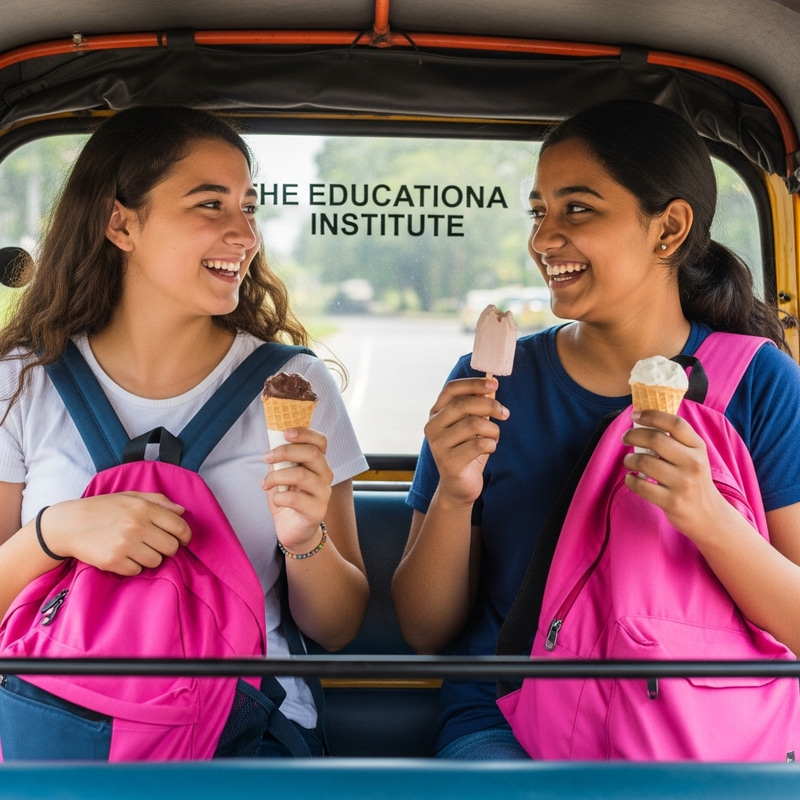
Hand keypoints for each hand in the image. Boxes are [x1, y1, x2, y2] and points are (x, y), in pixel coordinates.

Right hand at [43, 493, 189, 574]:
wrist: (68, 524)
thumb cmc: (103, 509)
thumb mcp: (130, 497)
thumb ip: (159, 501)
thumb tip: (182, 511)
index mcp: (144, 508)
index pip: (179, 526)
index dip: (185, 536)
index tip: (183, 540)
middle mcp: (137, 526)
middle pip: (171, 547)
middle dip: (169, 548)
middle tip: (158, 546)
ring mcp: (125, 545)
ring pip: (156, 561)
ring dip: (151, 558)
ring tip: (138, 550)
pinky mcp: (113, 561)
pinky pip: (137, 571)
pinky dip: (133, 566)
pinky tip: (124, 557)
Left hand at [263, 427, 331, 553]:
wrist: (292, 529)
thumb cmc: (288, 498)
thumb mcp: (281, 473)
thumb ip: (280, 457)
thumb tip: (270, 436)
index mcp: (318, 462)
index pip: (320, 441)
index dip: (305, 433)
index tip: (285, 433)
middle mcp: (325, 475)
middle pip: (312, 454)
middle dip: (285, 452)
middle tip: (266, 457)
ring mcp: (324, 493)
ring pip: (301, 475)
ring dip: (276, 477)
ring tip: (265, 483)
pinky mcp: (317, 511)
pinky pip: (295, 499)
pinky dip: (279, 497)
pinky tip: (276, 501)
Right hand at [425, 377, 509, 506]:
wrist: (459, 487)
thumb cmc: (467, 451)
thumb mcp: (474, 425)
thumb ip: (479, 406)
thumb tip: (490, 387)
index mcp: (436, 413)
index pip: (451, 389)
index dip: (473, 383)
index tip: (494, 383)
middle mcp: (432, 427)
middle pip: (464, 404)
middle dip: (490, 406)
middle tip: (505, 413)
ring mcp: (438, 445)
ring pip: (474, 424)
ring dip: (493, 429)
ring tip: (494, 437)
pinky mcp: (448, 462)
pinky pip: (478, 445)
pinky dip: (491, 444)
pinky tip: (489, 449)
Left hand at [622, 409, 731, 543]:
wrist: (709, 515)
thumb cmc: (694, 480)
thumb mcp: (694, 456)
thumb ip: (676, 440)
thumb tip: (643, 418)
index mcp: (698, 448)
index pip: (675, 423)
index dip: (652, 415)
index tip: (636, 414)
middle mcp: (693, 463)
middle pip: (655, 439)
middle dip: (633, 435)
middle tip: (625, 437)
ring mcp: (683, 483)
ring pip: (644, 462)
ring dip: (629, 459)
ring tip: (629, 461)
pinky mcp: (672, 501)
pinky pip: (640, 486)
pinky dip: (630, 480)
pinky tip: (631, 478)